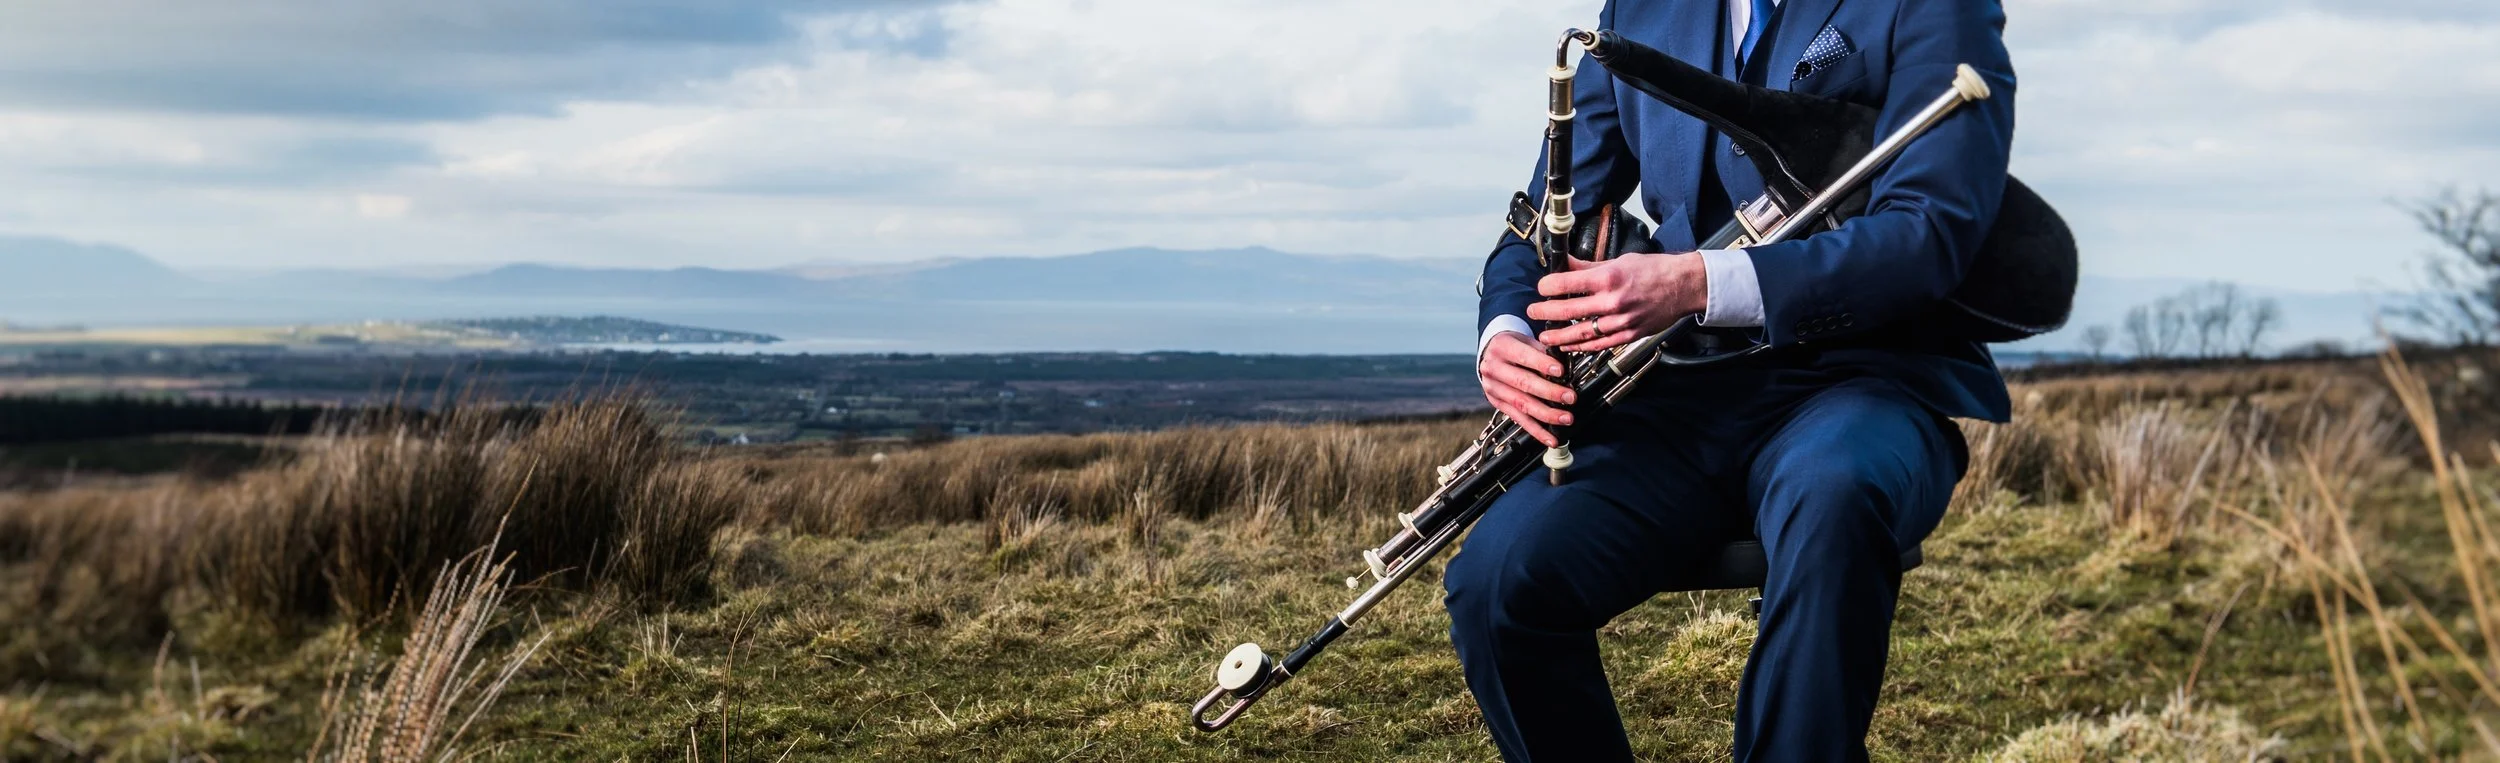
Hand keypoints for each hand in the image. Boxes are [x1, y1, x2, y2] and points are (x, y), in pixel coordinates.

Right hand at [1477, 331, 1574, 446]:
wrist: (1490, 354)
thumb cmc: (1513, 346)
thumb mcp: (1525, 340)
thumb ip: (1543, 351)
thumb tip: (1565, 367)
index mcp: (1502, 347)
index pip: (1523, 356)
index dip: (1542, 364)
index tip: (1560, 371)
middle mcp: (1494, 369)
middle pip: (1523, 382)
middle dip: (1549, 392)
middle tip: (1570, 397)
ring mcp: (1494, 389)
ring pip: (1522, 404)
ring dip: (1546, 414)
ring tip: (1565, 418)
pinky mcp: (1498, 404)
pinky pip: (1519, 420)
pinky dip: (1536, 431)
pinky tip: (1550, 438)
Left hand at [1527, 252, 1707, 352]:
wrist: (1682, 286)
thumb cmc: (1652, 271)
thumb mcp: (1618, 261)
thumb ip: (1587, 267)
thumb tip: (1563, 264)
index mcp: (1608, 278)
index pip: (1567, 283)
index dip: (1548, 287)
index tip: (1541, 288)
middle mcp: (1612, 301)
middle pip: (1568, 311)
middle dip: (1545, 313)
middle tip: (1533, 312)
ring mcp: (1620, 321)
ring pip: (1581, 333)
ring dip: (1559, 336)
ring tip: (1545, 337)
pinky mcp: (1628, 334)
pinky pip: (1599, 344)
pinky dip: (1581, 347)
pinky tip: (1569, 346)